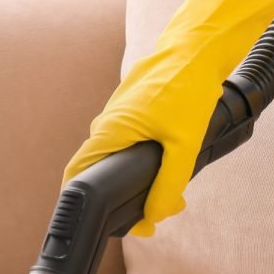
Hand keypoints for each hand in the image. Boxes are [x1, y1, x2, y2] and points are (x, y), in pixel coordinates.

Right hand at [62, 0, 273, 235]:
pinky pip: (130, 140)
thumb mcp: (183, 145)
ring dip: (137, 179)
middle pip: (100, 170)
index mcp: (109, 132)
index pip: (77, 175)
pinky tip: (170, 165)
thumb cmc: (187, 89)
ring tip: (166, 197)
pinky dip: (143, 158)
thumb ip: (169, 185)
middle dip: (121, 199)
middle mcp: (107, 123)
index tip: (103, 225)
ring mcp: (120, 114)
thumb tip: (155, 216)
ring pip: (118, 155)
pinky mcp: (135, 108)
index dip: (84, 204)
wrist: (196, 48)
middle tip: (149, 220)